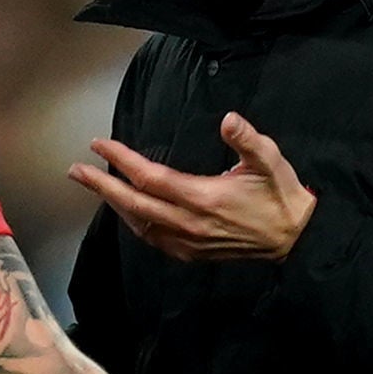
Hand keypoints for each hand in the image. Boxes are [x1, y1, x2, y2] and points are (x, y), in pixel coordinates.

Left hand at [70, 113, 316, 261]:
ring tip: (97, 186)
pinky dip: (134, 224)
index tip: (100, 145)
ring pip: (139, 224)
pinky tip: (127, 212)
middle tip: (77, 170)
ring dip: (115, 205)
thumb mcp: (270, 160)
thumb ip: (247, 139)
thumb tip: (228, 119)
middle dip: (101, 186)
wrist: (296, 240)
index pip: (149, 177)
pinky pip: (153, 239)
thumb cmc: (281, 195)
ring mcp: (188, 242)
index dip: (121, 160)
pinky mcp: (192, 254)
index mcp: (203, 197)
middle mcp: (189, 223)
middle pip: (134, 203)